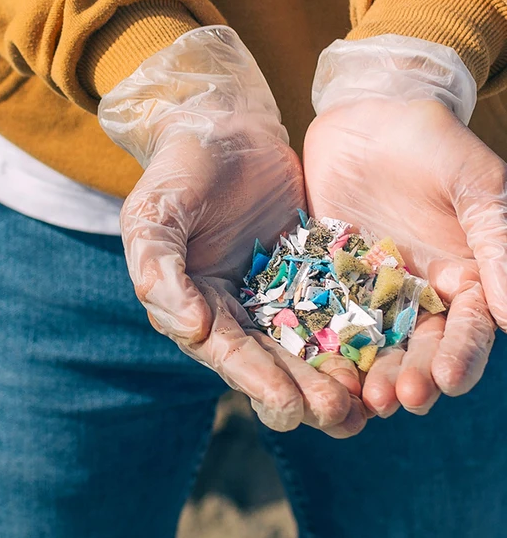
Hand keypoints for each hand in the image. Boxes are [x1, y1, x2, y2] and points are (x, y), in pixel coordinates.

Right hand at [100, 26, 365, 435]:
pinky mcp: (312, 272)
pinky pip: (336, 307)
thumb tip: (189, 330)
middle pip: (270, 362)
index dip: (255, 380)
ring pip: (307, 345)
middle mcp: (233, 310)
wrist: (224, 125)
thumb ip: (160, 271)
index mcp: (191, 305)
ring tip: (367, 400)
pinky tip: (383, 351)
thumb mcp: (154, 215)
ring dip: (333, 375)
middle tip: (338, 412)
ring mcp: (275, 293)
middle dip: (302, 391)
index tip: (287, 404)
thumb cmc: (178, 170)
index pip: (224, 352)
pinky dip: (356, 334)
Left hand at [305, 35, 504, 417]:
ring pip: (368, 343)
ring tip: (357, 399)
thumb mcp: (476, 187)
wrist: (371, 113)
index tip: (444, 382)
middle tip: (393, 401)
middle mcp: (417, 295)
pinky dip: (316, 342)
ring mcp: (367, 289)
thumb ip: (497, 247)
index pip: (466, 332)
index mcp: (465, 280)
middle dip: (408, 378)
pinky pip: (319, 313)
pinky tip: (308, 364)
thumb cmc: (436, 144)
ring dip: (365, 373)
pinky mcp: (323, 276)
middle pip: (416, 349)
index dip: (459, 359)